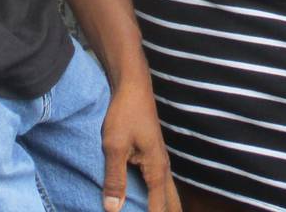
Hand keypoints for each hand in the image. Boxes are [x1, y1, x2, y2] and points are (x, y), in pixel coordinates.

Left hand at [100, 74, 180, 211]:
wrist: (133, 85)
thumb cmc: (124, 113)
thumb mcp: (114, 146)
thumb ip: (114, 179)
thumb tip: (113, 209)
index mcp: (156, 169)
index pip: (159, 208)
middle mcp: (163, 168)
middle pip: (171, 204)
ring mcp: (159, 162)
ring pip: (168, 194)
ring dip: (164, 208)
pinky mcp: (152, 156)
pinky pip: (160, 186)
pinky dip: (158, 198)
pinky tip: (149, 201)